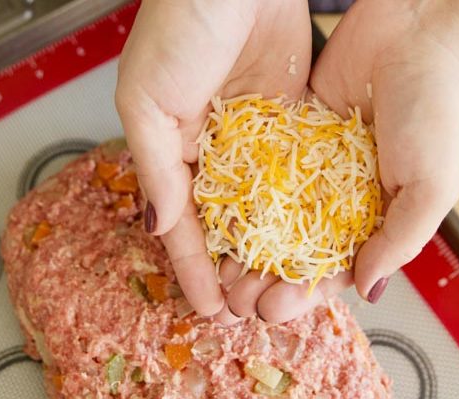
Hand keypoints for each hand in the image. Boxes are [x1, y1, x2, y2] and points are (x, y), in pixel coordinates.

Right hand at [115, 0, 311, 316]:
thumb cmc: (178, 25)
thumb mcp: (147, 100)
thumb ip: (155, 167)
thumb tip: (157, 225)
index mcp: (171, 149)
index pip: (184, 223)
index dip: (195, 267)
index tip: (210, 308)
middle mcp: (213, 151)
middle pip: (225, 225)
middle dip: (236, 268)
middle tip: (252, 310)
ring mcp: (253, 141)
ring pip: (262, 209)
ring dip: (270, 250)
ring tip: (283, 290)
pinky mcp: (290, 122)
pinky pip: (294, 176)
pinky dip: (301, 210)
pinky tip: (311, 243)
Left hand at [222, 0, 458, 322]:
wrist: (423, 28)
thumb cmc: (442, 108)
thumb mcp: (432, 186)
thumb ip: (400, 241)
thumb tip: (366, 290)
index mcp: (383, 215)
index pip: (338, 268)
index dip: (304, 294)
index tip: (273, 312)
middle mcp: (347, 196)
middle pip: (299, 249)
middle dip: (269, 278)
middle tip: (239, 297)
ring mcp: (319, 165)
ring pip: (276, 216)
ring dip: (250, 245)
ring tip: (222, 269)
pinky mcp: (297, 132)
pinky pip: (266, 170)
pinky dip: (246, 195)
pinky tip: (221, 216)